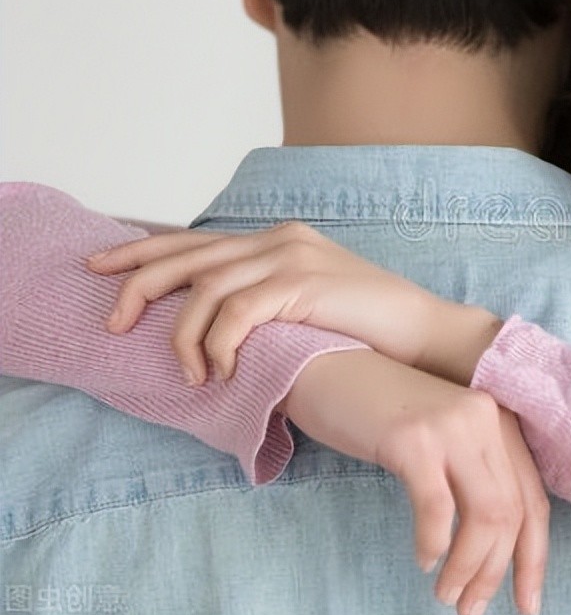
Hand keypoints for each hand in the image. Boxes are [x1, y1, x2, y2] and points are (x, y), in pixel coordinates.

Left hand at [87, 223, 498, 384]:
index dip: (144, 252)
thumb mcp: (310, 308)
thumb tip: (215, 328)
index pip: (198, 242)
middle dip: (138, 283)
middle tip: (112, 321)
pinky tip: (222, 371)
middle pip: (189, 255)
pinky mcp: (303, 284)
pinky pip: (237, 312)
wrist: (424, 333)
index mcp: (281, 240)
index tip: (102, 268)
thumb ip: (268, 303)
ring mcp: (292, 258)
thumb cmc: (370, 331)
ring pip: (206, 288)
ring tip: (190, 374)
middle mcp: (281, 239)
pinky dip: (219, 344)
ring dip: (184, 336)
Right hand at [286, 350, 547, 614]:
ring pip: (486, 515)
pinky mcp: (414, 437)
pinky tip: (424, 560)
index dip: (534, 559)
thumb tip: (493, 550)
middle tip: (471, 611)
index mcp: (500, 422)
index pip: (534, 501)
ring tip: (447, 595)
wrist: (326, 369)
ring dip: (468, 568)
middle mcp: (486, 419)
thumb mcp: (441, 441)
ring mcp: (452, 425)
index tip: (527, 604)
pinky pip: (438, 508)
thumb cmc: (381, 415)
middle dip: (496, 573)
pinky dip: (434, 543)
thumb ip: (473, 476)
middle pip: (512, 514)